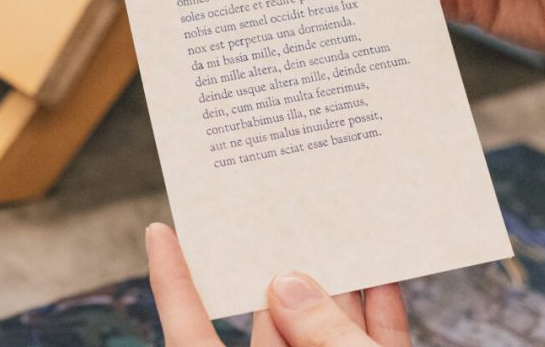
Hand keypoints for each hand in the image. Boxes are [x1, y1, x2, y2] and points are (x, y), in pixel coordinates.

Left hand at [146, 223, 408, 346]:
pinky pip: (373, 346)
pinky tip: (385, 275)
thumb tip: (289, 286)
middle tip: (281, 212)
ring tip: (341, 230)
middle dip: (279, 271)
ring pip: (326, 333)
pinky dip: (379, 315)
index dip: (173, 283)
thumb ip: (320, 336)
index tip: (159, 230)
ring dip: (338, 286)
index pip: (190, 334)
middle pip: (270, 324)